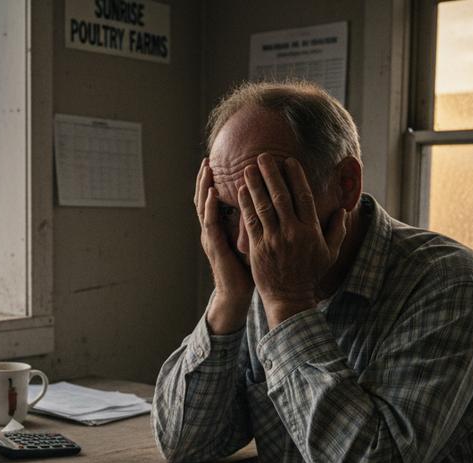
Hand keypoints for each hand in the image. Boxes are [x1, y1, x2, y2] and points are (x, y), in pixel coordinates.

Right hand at [195, 158, 253, 332]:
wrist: (237, 293)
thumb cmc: (247, 268)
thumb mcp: (250, 239)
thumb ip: (254, 221)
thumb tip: (269, 203)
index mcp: (220, 227)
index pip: (214, 199)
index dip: (213, 181)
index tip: (217, 163)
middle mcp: (212, 229)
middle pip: (204, 198)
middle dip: (204, 179)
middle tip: (207, 159)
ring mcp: (211, 237)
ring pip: (203, 206)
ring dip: (204, 186)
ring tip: (206, 169)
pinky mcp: (215, 246)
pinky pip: (211, 222)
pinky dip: (210, 206)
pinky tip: (213, 193)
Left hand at [238, 155, 346, 325]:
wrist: (290, 298)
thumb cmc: (310, 274)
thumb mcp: (330, 253)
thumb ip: (337, 230)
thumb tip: (342, 210)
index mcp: (310, 230)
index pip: (303, 197)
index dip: (296, 177)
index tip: (288, 161)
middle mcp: (292, 232)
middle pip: (281, 196)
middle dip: (271, 174)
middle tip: (262, 156)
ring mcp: (273, 240)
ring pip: (263, 206)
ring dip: (255, 185)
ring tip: (248, 168)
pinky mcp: (258, 248)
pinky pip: (251, 222)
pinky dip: (246, 204)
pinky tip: (242, 191)